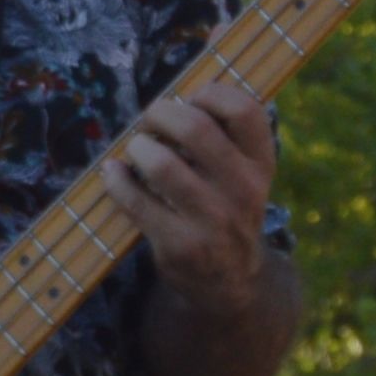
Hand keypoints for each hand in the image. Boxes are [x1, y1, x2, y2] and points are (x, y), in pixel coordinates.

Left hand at [99, 83, 279, 304]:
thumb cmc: (225, 208)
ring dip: (138, 148)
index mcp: (261, 165)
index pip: (245, 110)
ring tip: (137, 150)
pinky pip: (136, 201)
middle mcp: (244, 192)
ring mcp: (213, 221)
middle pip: (195, 128)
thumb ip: (224, 136)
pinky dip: (116, 180)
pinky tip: (114, 173)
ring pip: (162, 164)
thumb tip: (173, 93)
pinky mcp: (181, 246)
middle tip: (149, 120)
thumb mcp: (243, 175)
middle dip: (160, 113)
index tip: (191, 99)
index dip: (210, 93)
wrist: (231, 282)